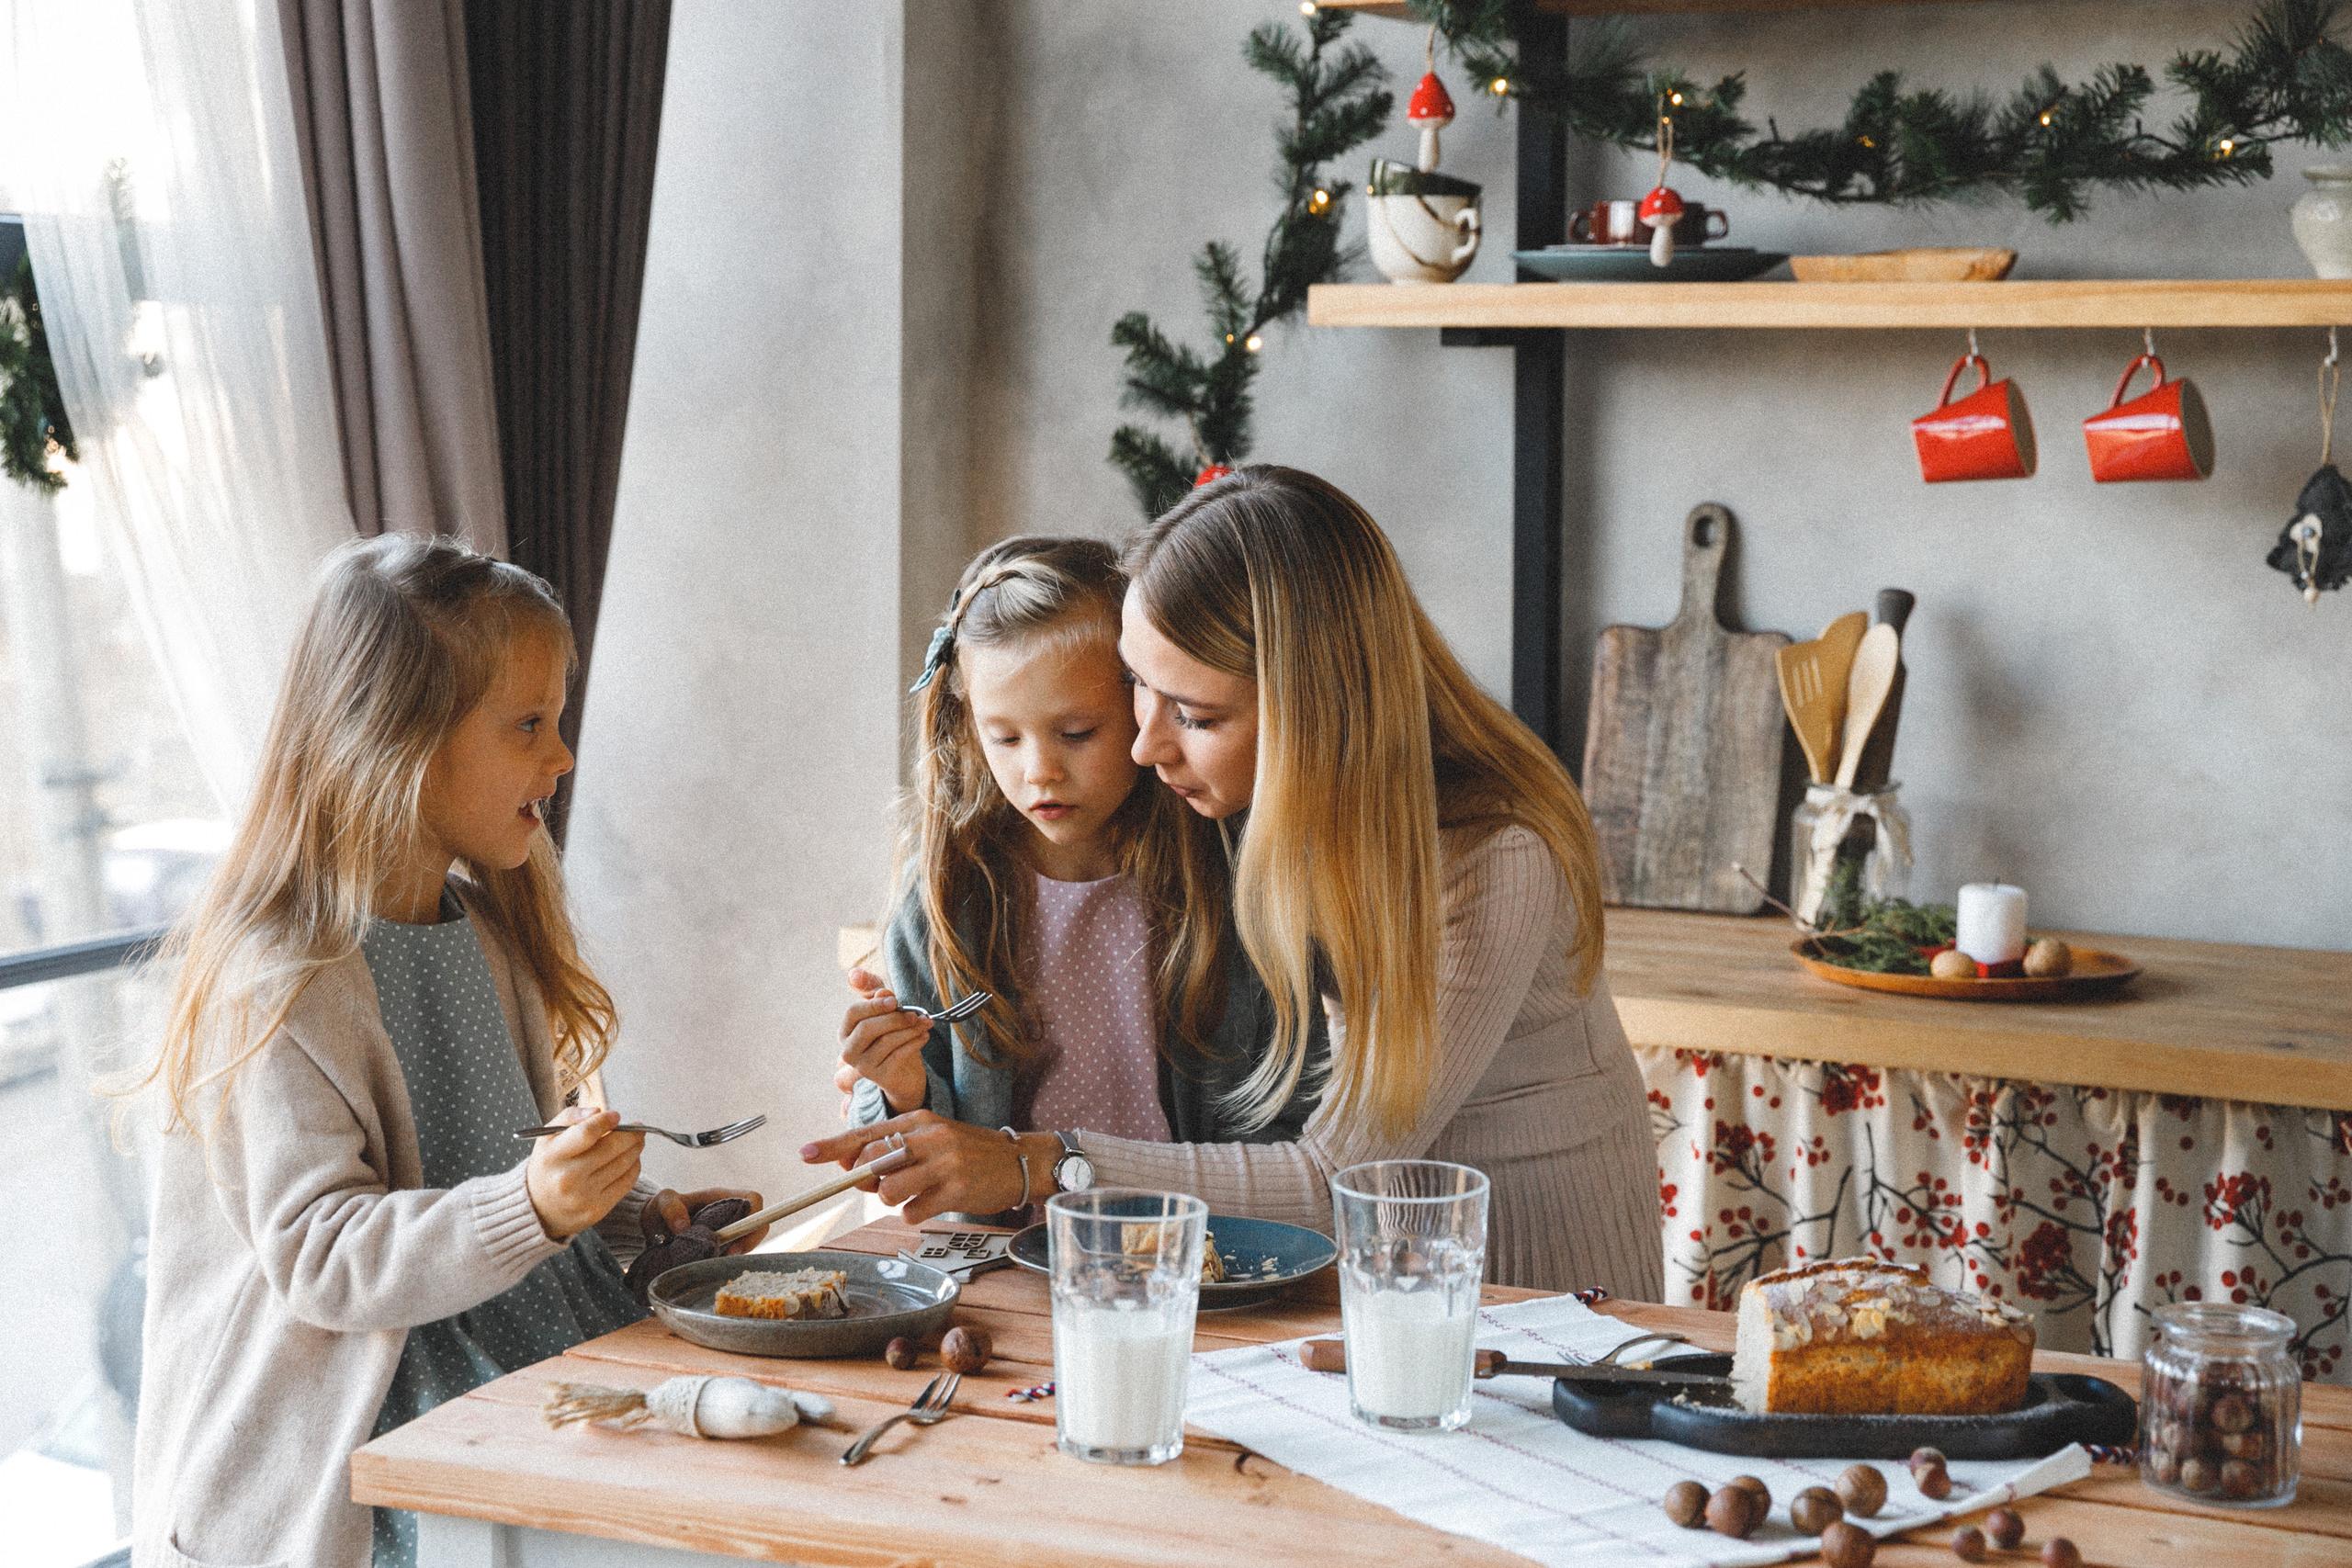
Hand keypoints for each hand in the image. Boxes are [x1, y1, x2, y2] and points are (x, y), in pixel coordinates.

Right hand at [525, 1107, 644, 1241]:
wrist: (539, 1209)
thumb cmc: (548, 1165)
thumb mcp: (548, 1137)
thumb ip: (570, 1117)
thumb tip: (598, 1111)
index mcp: (552, 1156)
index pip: (586, 1133)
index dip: (606, 1121)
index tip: (616, 1116)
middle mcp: (566, 1178)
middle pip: (610, 1149)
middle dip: (630, 1134)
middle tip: (638, 1127)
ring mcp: (583, 1196)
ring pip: (622, 1165)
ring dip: (635, 1149)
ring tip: (638, 1140)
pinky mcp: (597, 1210)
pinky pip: (625, 1183)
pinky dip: (634, 1167)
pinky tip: (633, 1159)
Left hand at [644, 1187, 768, 1254]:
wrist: (651, 1226)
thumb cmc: (660, 1208)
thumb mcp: (662, 1202)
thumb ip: (672, 1208)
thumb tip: (684, 1228)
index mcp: (722, 1197)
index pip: (754, 1200)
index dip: (754, 1217)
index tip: (737, 1236)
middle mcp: (730, 1214)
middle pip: (758, 1225)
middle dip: (748, 1243)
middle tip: (727, 1256)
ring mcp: (727, 1232)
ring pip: (747, 1243)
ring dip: (734, 1255)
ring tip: (712, 1263)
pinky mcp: (720, 1248)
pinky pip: (732, 1256)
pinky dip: (724, 1263)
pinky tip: (708, 1267)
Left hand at [800, 1110, 1060, 1225]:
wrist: (1020, 1161)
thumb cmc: (968, 1152)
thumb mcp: (931, 1140)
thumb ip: (894, 1152)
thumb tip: (851, 1169)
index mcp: (918, 1120)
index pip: (865, 1132)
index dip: (832, 1145)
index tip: (805, 1153)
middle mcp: (929, 1136)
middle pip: (872, 1162)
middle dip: (866, 1180)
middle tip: (884, 1183)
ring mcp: (943, 1162)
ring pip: (888, 1190)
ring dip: (892, 1199)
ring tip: (915, 1194)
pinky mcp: (955, 1189)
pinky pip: (913, 1211)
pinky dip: (915, 1213)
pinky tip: (934, 1203)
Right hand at [839, 974, 929, 1113]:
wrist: (904, 1071)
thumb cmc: (890, 1034)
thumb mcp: (885, 1009)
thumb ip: (874, 991)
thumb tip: (854, 973)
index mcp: (846, 1030)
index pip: (853, 1013)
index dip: (874, 1005)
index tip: (895, 1000)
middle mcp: (849, 1050)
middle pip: (867, 1029)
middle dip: (894, 1018)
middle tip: (916, 1014)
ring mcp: (863, 1066)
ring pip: (886, 1042)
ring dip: (910, 1029)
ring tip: (926, 1022)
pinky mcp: (880, 1077)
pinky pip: (898, 1056)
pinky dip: (914, 1043)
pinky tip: (924, 1035)